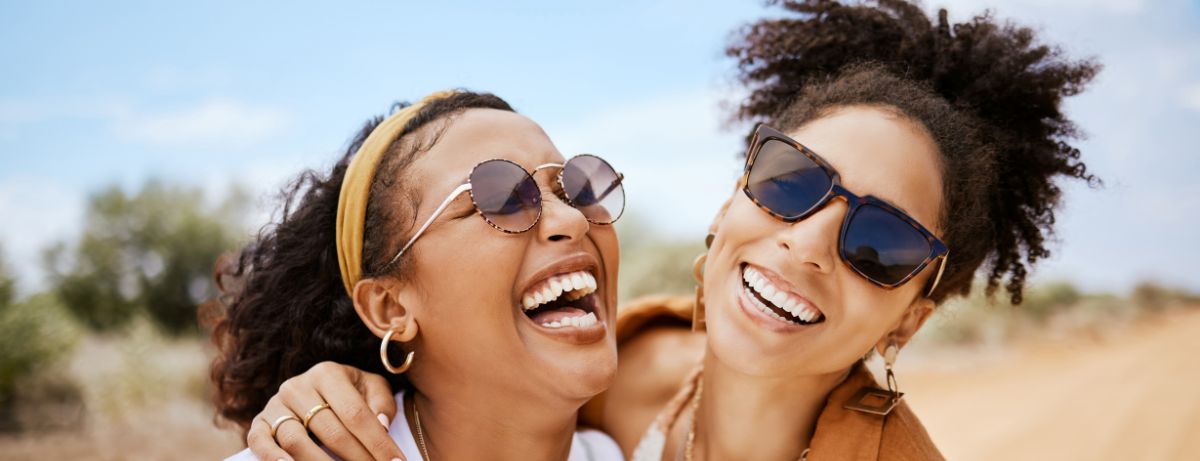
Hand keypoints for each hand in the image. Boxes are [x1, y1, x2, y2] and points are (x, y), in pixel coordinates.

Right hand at [247, 361, 403, 460]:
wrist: (314, 390)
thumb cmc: (350, 392)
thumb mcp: (371, 388)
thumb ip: (381, 404)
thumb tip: (382, 425)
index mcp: (328, 373)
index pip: (356, 413)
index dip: (378, 442)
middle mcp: (298, 386)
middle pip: (330, 430)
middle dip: (357, 457)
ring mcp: (276, 404)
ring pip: (296, 440)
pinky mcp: (259, 422)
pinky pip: (260, 442)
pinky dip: (272, 458)